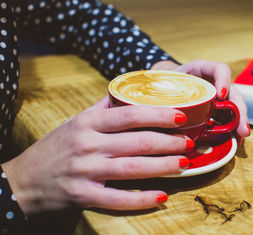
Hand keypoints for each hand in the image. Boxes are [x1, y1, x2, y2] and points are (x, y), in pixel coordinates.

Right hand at [2, 97, 192, 214]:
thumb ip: (104, 109)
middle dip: (169, 142)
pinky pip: (117, 199)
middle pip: (138, 142)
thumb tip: (131, 93)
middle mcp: (88, 145)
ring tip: (183, 164)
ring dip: (163, 167)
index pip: (130, 114)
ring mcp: (85, 171)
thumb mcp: (77, 122)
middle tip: (189, 143)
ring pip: (133, 169)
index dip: (159, 114)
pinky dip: (141, 199)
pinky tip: (161, 197)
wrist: (24, 180)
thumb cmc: (57, 147)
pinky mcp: (83, 195)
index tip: (181, 116)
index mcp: (88, 123)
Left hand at [152, 60, 250, 137]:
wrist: (162, 84)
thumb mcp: (164, 80)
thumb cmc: (165, 80)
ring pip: (234, 106)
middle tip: (242, 128)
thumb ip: (165, 90)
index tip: (221, 96)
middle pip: (233, 93)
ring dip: (239, 122)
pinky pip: (227, 117)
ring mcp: (217, 96)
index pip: (219, 70)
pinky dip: (231, 128)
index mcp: (202, 70)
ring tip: (241, 136)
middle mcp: (214, 82)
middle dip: (240, 111)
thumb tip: (162, 110)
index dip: (223, 81)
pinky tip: (233, 139)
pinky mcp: (216, 109)